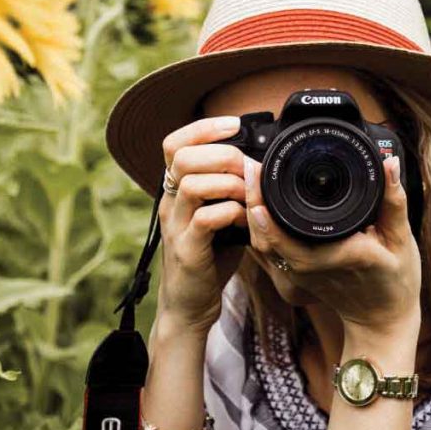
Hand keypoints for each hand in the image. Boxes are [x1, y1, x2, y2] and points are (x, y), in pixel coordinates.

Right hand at [157, 116, 248, 333]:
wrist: (189, 305)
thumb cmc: (210, 257)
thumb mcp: (220, 216)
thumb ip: (232, 191)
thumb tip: (261, 165)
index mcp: (176, 191)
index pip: (174, 144)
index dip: (202, 127)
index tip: (234, 123)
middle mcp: (169, 204)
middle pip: (182, 157)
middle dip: (222, 154)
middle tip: (248, 168)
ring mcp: (175, 227)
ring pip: (192, 184)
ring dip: (229, 184)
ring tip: (249, 195)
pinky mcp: (186, 250)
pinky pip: (205, 219)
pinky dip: (231, 213)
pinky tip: (245, 221)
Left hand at [244, 155, 421, 334]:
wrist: (382, 320)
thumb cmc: (396, 281)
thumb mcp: (401, 240)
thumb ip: (394, 201)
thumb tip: (389, 163)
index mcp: (334, 255)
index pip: (286, 233)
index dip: (265, 205)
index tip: (258, 172)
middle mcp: (309, 267)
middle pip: (264, 234)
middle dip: (252, 198)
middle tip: (251, 166)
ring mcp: (299, 274)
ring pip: (262, 243)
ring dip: (252, 210)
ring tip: (253, 177)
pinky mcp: (295, 275)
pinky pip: (269, 250)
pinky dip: (261, 226)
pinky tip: (261, 202)